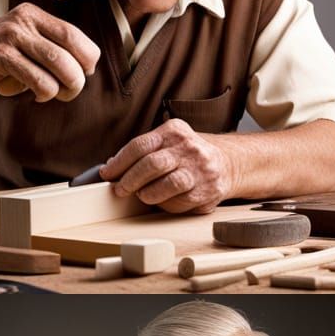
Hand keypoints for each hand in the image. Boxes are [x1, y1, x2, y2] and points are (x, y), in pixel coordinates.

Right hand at [0, 2, 99, 102]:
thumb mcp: (23, 44)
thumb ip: (50, 48)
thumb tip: (89, 69)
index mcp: (34, 15)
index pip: (78, 38)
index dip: (87, 61)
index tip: (79, 75)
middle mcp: (24, 20)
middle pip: (74, 53)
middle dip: (78, 80)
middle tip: (67, 92)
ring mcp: (11, 35)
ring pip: (62, 67)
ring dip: (65, 89)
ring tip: (52, 95)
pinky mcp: (0, 55)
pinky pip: (41, 81)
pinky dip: (44, 94)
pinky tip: (33, 94)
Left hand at [99, 119, 234, 212]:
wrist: (226, 164)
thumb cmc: (189, 156)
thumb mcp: (168, 142)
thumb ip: (144, 152)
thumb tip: (112, 167)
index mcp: (174, 131)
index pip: (140, 145)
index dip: (120, 162)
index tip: (108, 174)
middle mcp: (190, 148)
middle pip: (152, 164)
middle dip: (130, 180)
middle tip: (121, 189)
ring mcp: (201, 169)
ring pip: (168, 184)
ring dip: (148, 194)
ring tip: (143, 196)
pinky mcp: (208, 190)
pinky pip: (181, 201)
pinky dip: (166, 204)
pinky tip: (163, 200)